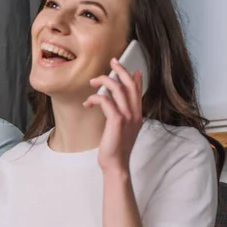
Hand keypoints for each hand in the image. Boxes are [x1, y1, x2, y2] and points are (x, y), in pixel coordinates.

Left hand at [85, 57, 143, 172]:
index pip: (138, 90)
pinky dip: (95, 97)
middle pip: (130, 84)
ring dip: (104, 81)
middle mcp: (135, 113)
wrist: (116, 164)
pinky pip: (106, 100)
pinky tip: (88, 103)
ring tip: (92, 82)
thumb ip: (123, 115)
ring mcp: (127, 117)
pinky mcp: (116, 121)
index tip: (129, 67)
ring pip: (117, 88)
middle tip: (112, 61)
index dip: (134, 77)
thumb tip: (118, 104)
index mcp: (137, 114)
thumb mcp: (122, 129)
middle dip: (120, 70)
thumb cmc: (115, 148)